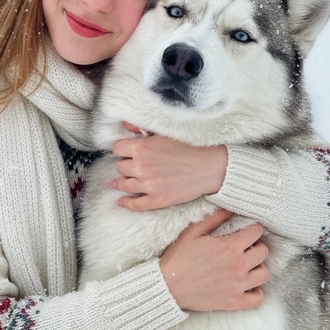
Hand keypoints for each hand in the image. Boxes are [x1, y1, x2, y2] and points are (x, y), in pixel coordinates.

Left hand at [111, 123, 227, 210]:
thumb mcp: (164, 132)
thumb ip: (141, 129)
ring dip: (122, 182)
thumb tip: (125, 125)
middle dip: (125, 165)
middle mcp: (141, 166)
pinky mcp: (158, 200)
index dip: (123, 149)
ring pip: (124, 185)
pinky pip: (135, 204)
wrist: (211, 165)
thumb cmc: (191, 145)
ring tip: (121, 182)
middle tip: (132, 165)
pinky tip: (122, 201)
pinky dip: (127, 203)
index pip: (118, 149)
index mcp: (141, 147)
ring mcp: (149, 185)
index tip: (127, 151)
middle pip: (120, 167)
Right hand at [160, 209, 268, 311]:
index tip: (246, 230)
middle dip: (257, 246)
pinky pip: (258, 298)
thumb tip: (230, 208)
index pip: (257, 232)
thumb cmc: (179, 257)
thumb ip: (215, 218)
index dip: (253, 228)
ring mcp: (238, 286)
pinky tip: (247, 284)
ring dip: (257, 267)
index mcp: (230, 246)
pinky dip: (256, 291)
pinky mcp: (234, 302)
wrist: (168, 286)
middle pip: (264, 252)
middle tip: (245, 247)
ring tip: (246, 265)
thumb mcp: (194, 231)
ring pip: (264, 274)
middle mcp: (238, 266)